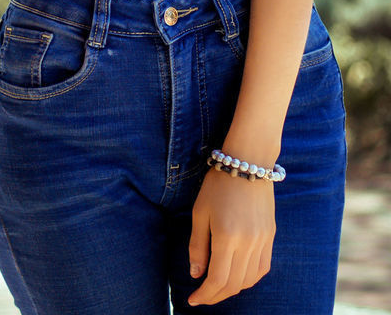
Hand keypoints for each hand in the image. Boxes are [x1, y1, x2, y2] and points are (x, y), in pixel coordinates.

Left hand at [187, 168, 274, 305]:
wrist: (248, 163)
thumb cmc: (217, 185)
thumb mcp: (200, 212)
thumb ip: (198, 245)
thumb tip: (196, 274)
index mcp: (227, 237)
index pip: (217, 279)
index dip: (205, 294)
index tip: (192, 300)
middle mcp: (248, 243)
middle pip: (234, 284)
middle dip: (216, 295)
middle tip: (202, 297)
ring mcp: (262, 241)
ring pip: (249, 280)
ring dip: (233, 289)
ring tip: (217, 288)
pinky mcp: (271, 237)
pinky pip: (262, 268)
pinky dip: (249, 278)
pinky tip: (238, 277)